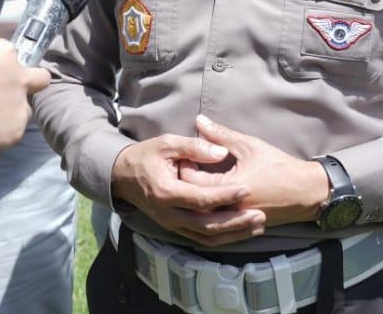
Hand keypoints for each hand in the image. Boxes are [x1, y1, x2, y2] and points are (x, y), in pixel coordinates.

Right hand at [0, 26, 48, 154]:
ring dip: (13, 112)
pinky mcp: (16, 131)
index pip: (9, 54)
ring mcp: (20, 106)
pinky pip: (13, 133)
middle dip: (30, 84)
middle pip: (40, 78)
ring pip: (26, 109)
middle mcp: (19, 78)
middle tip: (6, 93)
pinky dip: (1, 134)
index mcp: (4, 54)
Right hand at [111, 133, 265, 246]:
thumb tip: (221, 152)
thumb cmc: (147, 156)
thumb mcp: (167, 143)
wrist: (123, 176)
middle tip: (260, 215)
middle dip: (236, 222)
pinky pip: (201, 239)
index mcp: (166, 192)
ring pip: (206, 237)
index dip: (225, 196)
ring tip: (257, 226)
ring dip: (233, 234)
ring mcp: (172, 224)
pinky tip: (240, 232)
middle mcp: (169, 214)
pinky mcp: (176, 228)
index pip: (200, 199)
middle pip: (207, 225)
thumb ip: (194, 147)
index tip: (247, 189)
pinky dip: (222, 238)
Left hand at [178, 115, 329, 227]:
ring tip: (198, 179)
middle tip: (189, 164)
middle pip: (192, 199)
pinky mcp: (238, 227)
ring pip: (201, 213)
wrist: (305, 192)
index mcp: (227, 189)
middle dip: (187, 181)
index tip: (187, 153)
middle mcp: (227, 210)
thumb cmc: (278, 166)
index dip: (185, 164)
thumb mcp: (249, 146)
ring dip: (196, 197)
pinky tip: (209, 195)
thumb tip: (199, 121)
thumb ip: (221, 135)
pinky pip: (214, 222)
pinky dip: (208, 210)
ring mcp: (232, 221)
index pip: (190, 180)